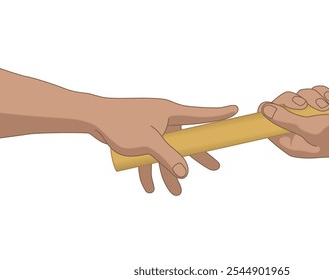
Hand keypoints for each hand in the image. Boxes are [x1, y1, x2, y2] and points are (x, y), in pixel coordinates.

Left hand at [89, 98, 237, 194]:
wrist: (93, 117)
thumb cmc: (120, 123)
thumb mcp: (148, 142)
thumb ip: (169, 157)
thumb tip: (185, 173)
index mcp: (170, 113)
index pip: (201, 115)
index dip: (219, 114)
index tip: (235, 110)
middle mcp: (164, 119)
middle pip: (187, 141)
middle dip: (197, 158)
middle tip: (214, 168)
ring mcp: (152, 128)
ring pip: (167, 153)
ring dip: (169, 173)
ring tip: (175, 193)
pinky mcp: (139, 136)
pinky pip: (150, 155)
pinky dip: (150, 170)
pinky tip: (148, 187)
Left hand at [259, 86, 328, 156]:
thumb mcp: (310, 127)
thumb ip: (285, 119)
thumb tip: (264, 110)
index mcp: (290, 143)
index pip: (266, 128)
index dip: (266, 114)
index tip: (268, 103)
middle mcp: (296, 131)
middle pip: (279, 107)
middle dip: (292, 101)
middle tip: (302, 104)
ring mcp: (307, 118)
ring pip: (296, 97)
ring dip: (311, 97)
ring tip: (325, 105)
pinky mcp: (317, 108)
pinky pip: (310, 92)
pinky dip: (320, 93)